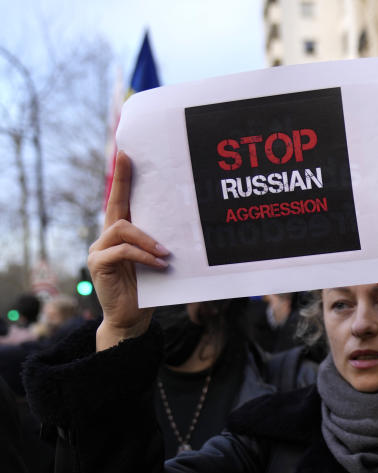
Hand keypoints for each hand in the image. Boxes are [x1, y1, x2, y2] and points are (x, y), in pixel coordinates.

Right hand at [89, 151, 169, 349]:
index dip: (122, 178)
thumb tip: (184, 223)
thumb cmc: (149, 289)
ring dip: (147, 238)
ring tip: (165, 253)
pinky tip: (159, 263)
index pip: (122, 201)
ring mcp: (99, 250)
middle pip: (115, 204)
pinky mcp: (97, 264)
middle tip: (128, 159)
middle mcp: (107, 237)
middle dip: (121, 181)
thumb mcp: (158, 261)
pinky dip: (142, 255)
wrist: (132, 318)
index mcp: (122, 234)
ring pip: (122, 228)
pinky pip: (121, 251)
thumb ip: (160, 243)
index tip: (126, 154)